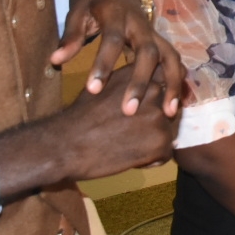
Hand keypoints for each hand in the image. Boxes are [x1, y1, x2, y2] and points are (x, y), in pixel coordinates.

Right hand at [0, 62, 179, 201]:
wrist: (66, 144)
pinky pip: (165, 154)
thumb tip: (150, 86)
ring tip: (127, 145)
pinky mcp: (160, 140)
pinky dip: (151, 160)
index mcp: (139, 73)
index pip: (166, 82)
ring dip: (153, 141)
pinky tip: (129, 158)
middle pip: (168, 108)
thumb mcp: (105, 85)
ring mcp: (158, 115)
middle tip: (129, 132)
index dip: (159, 98)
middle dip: (155, 122)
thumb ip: (130, 83)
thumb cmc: (80, 117)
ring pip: (167, 131)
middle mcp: (153, 89)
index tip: (147, 109)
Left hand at [54, 0, 184, 117]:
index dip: (103, 64)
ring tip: (168, 113)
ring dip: (172, 85)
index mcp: (117, 14)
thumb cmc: (93, 7)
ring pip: (170, 57)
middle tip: (129, 111)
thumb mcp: (77, 14)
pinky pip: (176, 62)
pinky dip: (178, 83)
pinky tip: (175, 107)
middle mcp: (141, 24)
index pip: (112, 39)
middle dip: (140, 81)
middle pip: (148, 51)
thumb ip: (70, 37)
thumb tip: (55, 60)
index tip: (93, 90)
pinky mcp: (163, 43)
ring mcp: (155, 34)